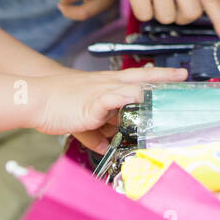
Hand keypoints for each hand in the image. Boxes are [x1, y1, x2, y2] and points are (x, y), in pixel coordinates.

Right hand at [28, 64, 186, 153]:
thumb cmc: (58, 105)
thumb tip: (107, 145)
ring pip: (131, 88)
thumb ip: (97, 133)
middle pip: (140, 77)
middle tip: (183, 76)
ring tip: (169, 95)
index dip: (156, 76)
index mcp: (106, 86)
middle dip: (162, 77)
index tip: (176, 75)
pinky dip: (127, 99)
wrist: (37, 99)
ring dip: (150, 93)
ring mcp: (101, 92)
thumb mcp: (83, 120)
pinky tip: (138, 100)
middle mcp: (107, 85)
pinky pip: (114, 99)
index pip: (136, 77)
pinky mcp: (93, 103)